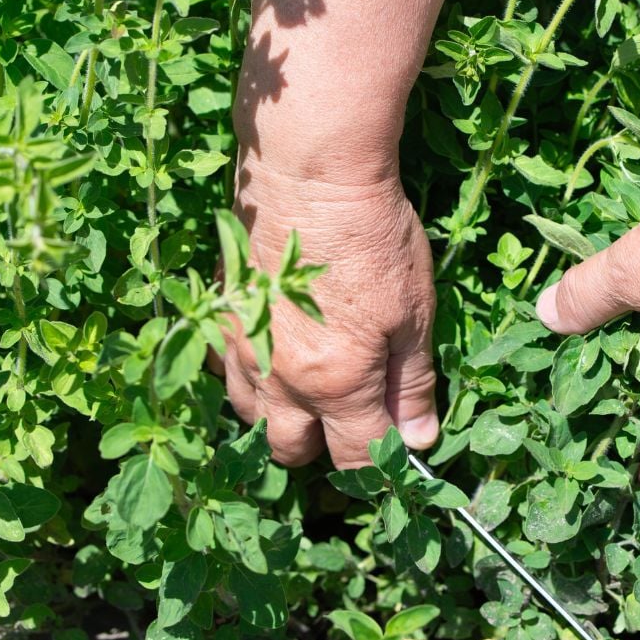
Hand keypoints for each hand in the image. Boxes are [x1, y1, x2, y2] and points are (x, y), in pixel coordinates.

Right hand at [223, 167, 437, 467]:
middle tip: (351, 413)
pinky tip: (272, 349)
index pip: (357, 459)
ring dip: (281, 415)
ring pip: (251, 418)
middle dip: (323, 446)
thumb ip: (412, 383)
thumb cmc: (374, 238)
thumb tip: (418, 442)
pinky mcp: (220, 318)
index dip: (381, 465)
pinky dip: (248, 377)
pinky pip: (224, 373)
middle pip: (292, 451)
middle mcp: (281, 381)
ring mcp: (243, 351)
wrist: (310, 174)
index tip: (395, 448)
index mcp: (337, 385)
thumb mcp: (414, 313)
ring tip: (310, 385)